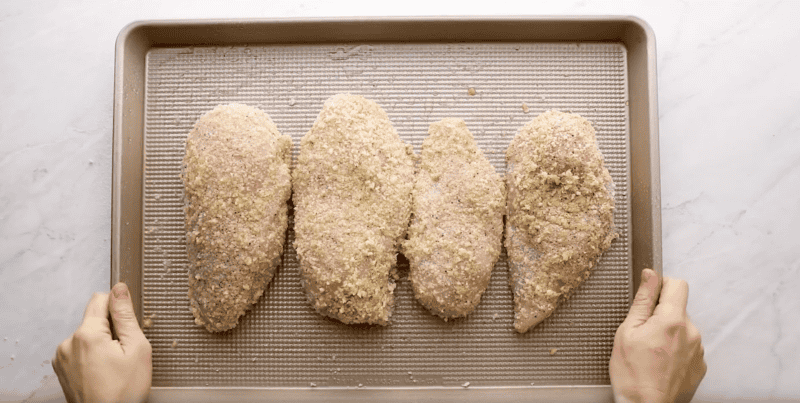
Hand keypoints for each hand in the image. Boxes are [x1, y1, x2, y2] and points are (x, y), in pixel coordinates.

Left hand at [52, 283, 151, 402]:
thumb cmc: (124, 392)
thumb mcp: (137, 348)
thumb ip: (126, 315)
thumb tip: (119, 290)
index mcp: (87, 335)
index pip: (100, 299)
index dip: (118, 308)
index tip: (127, 326)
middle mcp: (68, 343)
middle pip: (94, 319)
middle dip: (111, 330)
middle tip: (124, 354)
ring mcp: (62, 358)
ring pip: (87, 336)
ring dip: (101, 344)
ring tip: (113, 367)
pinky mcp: (62, 369)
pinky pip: (80, 351)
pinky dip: (92, 357)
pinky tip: (103, 373)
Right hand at [609, 269, 706, 402]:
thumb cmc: (632, 374)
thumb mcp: (627, 331)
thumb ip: (642, 300)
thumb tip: (650, 275)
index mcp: (673, 320)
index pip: (678, 284)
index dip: (661, 286)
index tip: (649, 298)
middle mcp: (692, 333)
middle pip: (678, 308)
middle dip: (661, 314)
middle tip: (642, 333)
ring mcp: (699, 351)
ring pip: (682, 328)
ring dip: (668, 333)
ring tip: (650, 352)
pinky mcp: (700, 366)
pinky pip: (688, 347)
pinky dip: (675, 350)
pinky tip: (659, 362)